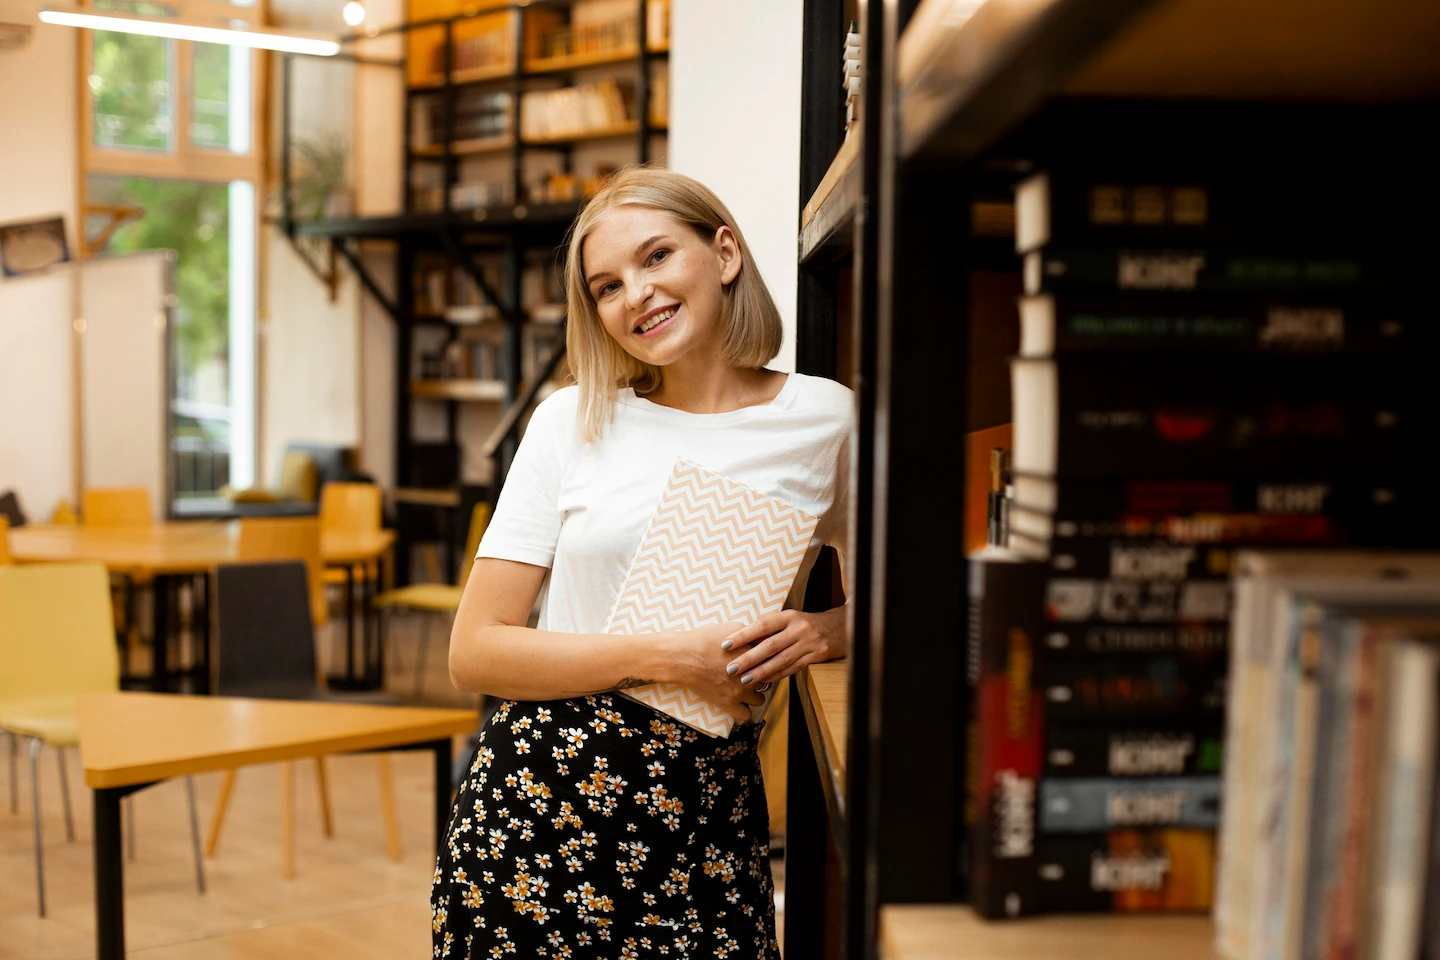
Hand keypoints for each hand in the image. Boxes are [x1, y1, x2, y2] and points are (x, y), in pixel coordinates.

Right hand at [667, 622, 767, 722]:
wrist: (685, 656)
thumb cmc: (706, 639)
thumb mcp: (734, 627)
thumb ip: (754, 633)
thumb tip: (767, 636)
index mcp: (755, 657)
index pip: (772, 662)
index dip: (767, 661)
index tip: (761, 660)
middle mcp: (751, 675)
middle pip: (768, 681)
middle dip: (761, 677)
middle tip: (751, 673)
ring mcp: (740, 691)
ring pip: (760, 699)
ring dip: (754, 694)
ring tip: (744, 687)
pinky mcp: (728, 703)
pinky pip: (745, 715)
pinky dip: (743, 709)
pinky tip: (738, 702)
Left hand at [720, 607, 845, 689]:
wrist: (840, 627)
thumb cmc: (807, 623)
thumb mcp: (790, 619)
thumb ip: (771, 627)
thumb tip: (741, 637)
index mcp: (789, 616)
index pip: (762, 625)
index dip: (743, 635)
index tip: (726, 644)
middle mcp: (799, 629)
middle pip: (770, 645)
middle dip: (749, 658)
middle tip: (731, 668)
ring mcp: (809, 643)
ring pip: (781, 659)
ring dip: (762, 671)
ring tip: (744, 679)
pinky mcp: (816, 656)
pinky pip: (793, 668)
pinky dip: (778, 675)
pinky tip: (765, 681)